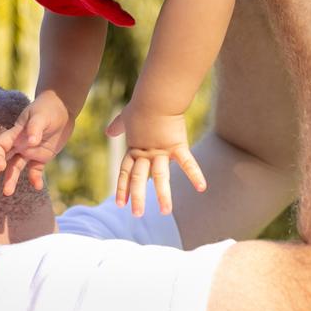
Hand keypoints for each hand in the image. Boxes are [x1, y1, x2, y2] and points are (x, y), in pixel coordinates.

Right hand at [0, 91, 73, 195]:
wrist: (63, 107)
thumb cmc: (48, 108)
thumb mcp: (41, 115)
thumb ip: (35, 128)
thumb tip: (31, 142)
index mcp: (16, 133)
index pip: (1, 145)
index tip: (0, 166)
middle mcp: (20, 144)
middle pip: (3, 158)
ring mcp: (30, 151)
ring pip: (16, 167)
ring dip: (11, 179)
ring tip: (7, 192)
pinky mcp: (42, 156)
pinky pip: (35, 170)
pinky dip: (35, 179)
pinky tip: (38, 186)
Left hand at [107, 101, 205, 216]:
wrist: (156, 96)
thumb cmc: (141, 106)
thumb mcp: (126, 118)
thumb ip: (118, 127)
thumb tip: (108, 131)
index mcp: (134, 149)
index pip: (126, 173)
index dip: (123, 188)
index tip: (120, 204)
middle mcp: (146, 153)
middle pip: (140, 178)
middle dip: (138, 197)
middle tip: (136, 215)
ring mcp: (161, 151)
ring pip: (161, 176)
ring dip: (163, 194)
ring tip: (165, 212)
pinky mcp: (177, 145)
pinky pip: (187, 162)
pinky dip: (195, 174)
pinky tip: (202, 187)